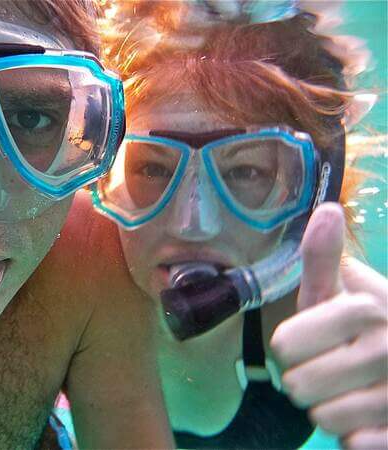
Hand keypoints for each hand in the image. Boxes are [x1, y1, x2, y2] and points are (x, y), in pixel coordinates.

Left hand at [270, 202, 387, 448]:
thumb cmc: (367, 322)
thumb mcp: (342, 288)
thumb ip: (323, 257)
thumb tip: (327, 209)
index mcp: (367, 310)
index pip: (284, 346)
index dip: (289, 346)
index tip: (308, 340)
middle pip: (297, 386)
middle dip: (304, 378)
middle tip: (326, 366)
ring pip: (322, 418)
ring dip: (326, 407)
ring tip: (345, 388)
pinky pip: (353, 445)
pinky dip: (353, 435)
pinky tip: (366, 415)